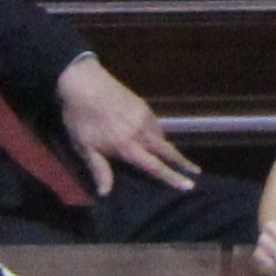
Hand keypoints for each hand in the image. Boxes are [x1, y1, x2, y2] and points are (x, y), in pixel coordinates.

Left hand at [56, 53, 199, 191]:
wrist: (83, 82)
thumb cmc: (79, 118)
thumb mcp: (84, 147)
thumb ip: (98, 169)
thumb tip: (105, 194)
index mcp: (127, 146)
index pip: (154, 166)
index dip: (172, 177)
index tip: (189, 185)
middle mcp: (141, 132)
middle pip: (168, 151)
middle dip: (183, 163)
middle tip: (196, 172)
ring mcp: (144, 117)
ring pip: (162, 137)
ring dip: (169, 149)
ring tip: (172, 158)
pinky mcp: (143, 106)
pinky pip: (156, 125)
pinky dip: (159, 135)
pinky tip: (154, 138)